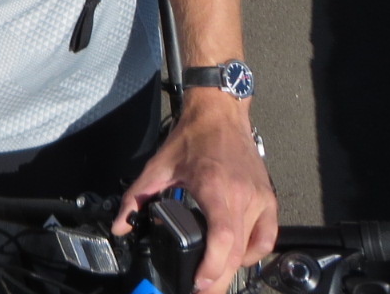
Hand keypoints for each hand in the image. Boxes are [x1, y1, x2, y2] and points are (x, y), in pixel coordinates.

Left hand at [111, 97, 277, 292]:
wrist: (220, 113)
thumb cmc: (191, 138)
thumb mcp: (159, 166)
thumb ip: (137, 197)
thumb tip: (120, 226)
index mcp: (215, 187)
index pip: (223, 236)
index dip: (213, 266)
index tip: (199, 283)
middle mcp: (242, 196)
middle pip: (237, 251)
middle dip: (219, 279)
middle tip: (201, 292)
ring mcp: (259, 198)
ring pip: (252, 247)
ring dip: (234, 269)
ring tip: (215, 280)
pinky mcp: (269, 198)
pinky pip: (268, 237)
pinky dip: (254, 253)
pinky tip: (238, 258)